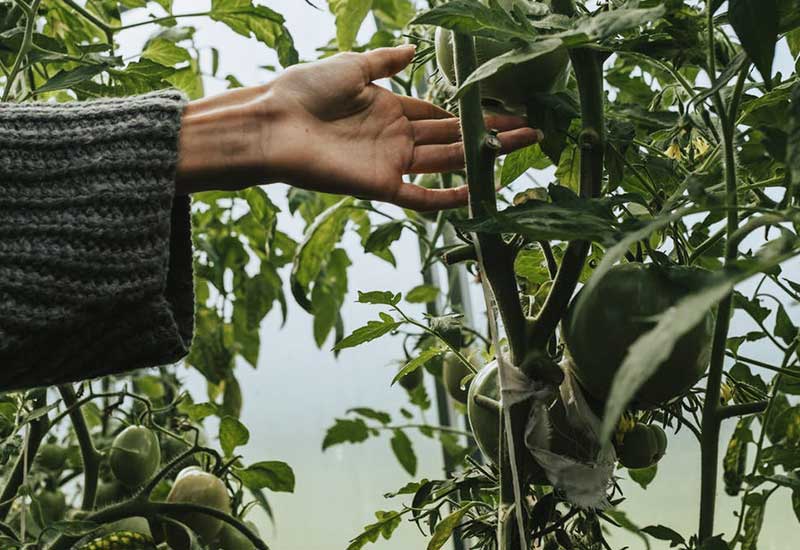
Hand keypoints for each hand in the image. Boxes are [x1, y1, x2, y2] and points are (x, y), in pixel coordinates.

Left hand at [177, 46, 541, 210]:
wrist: (273, 122)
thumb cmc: (304, 90)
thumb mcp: (352, 66)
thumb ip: (386, 61)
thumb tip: (415, 49)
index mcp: (391, 108)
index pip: (441, 114)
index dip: (472, 113)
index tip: (506, 110)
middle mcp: (397, 137)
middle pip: (454, 138)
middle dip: (492, 135)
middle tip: (532, 132)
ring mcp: (391, 163)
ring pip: (448, 163)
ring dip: (483, 158)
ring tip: (521, 150)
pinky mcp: (381, 186)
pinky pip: (421, 197)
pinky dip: (449, 198)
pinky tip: (478, 193)